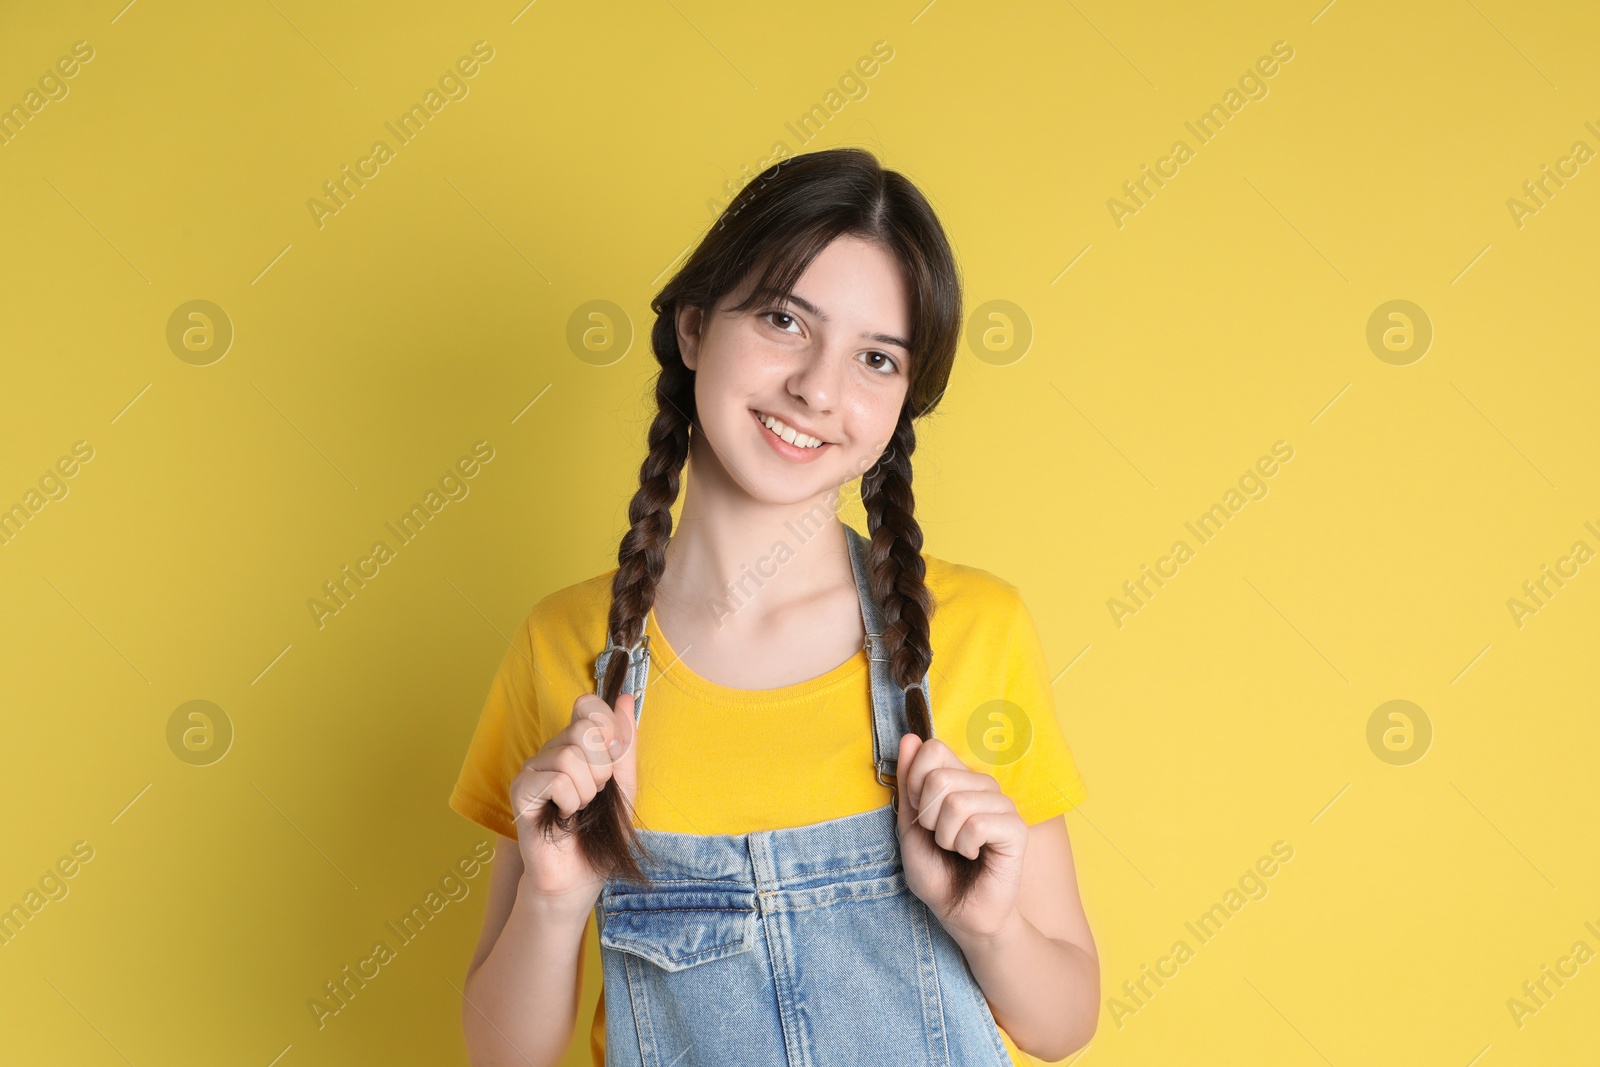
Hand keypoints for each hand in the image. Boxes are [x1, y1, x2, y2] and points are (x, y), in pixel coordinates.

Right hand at [507, 691, 637, 915]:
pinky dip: (570, 801)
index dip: (608, 727)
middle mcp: (551, 750)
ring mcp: (533, 769)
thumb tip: (627, 699)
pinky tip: (564, 817)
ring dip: (587, 791)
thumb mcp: (625, 784)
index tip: (613, 758)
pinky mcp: (520, 791)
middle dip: (602, 768)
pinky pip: (555, 779)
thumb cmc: (601, 833)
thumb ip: (625, 744)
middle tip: (596, 794)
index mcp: (576, 743)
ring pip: (569, 757)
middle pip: (583, 730)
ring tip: (579, 809)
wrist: (580, 877)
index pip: (588, 704)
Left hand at [894, 733, 1027, 941]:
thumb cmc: (937, 870)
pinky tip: (975, 855)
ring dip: (946, 836)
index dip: (915, 783)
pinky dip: (965, 846)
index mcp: (959, 779)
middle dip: (928, 817)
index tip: (920, 813)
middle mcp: (983, 786)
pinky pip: (977, 825)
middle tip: (940, 838)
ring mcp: (1003, 805)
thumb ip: (909, 782)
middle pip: (940, 777)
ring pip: (957, 802)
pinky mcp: (1016, 829)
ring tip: (957, 849)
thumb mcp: (910, 824)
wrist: (958, 911)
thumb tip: (909, 738)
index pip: (933, 748)